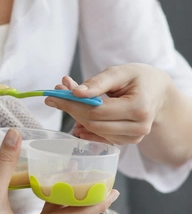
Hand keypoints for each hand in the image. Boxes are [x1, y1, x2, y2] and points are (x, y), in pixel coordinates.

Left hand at [47, 63, 191, 164]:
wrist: (159, 92)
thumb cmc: (140, 78)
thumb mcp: (120, 72)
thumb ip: (98, 82)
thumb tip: (75, 92)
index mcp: (139, 108)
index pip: (97, 111)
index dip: (73, 104)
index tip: (54, 94)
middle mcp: (138, 128)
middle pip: (94, 124)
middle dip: (71, 109)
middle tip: (56, 95)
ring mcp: (134, 138)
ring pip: (95, 131)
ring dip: (76, 116)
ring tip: (67, 98)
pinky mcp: (127, 141)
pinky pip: (101, 137)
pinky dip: (85, 127)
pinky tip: (76, 116)